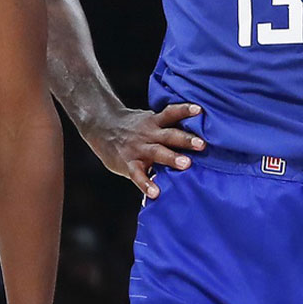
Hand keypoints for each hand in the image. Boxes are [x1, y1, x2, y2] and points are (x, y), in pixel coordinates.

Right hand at [81, 103, 204, 197]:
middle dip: (186, 139)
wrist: (100, 127)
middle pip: (169, 135)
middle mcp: (148, 134)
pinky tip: (156, 194)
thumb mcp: (147, 121)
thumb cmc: (131, 127)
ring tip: (187, 164)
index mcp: (154, 122)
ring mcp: (138, 149)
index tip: (200, 109)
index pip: (171, 113)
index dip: (185, 110)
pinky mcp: (129, 164)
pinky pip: (138, 175)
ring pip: (157, 152)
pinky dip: (146, 184)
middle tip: (202, 144)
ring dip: (172, 158)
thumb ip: (166, 127)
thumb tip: (195, 131)